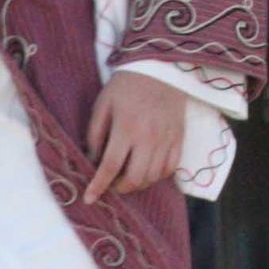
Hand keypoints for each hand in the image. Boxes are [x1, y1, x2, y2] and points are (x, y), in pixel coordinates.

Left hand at [83, 70, 187, 201]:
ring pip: (154, 176)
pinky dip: (158, 176)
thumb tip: (92, 160)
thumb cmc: (126, 87)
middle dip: (120, 188)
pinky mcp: (179, 138)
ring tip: (128, 178)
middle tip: (111, 185)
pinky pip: (171, 168)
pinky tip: (148, 171)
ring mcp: (167, 139)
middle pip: (135, 177)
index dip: (98, 185)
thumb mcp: (103, 105)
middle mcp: (149, 138)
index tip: (89, 198)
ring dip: (138, 184)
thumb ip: (95, 134)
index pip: (111, 166)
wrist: (160, 70)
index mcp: (126, 128)